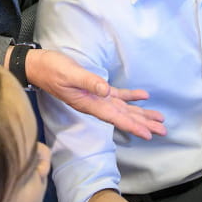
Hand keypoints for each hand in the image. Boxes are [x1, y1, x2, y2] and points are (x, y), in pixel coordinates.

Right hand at [25, 49, 165, 139]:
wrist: (38, 66)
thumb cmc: (52, 69)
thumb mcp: (70, 73)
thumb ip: (88, 81)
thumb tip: (106, 90)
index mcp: (90, 103)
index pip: (115, 118)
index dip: (132, 126)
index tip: (148, 135)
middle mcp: (95, 104)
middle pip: (123, 117)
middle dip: (143, 124)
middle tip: (163, 131)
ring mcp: (95, 97)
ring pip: (123, 109)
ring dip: (140, 113)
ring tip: (158, 119)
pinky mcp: (94, 89)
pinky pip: (116, 96)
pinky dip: (130, 97)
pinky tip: (143, 97)